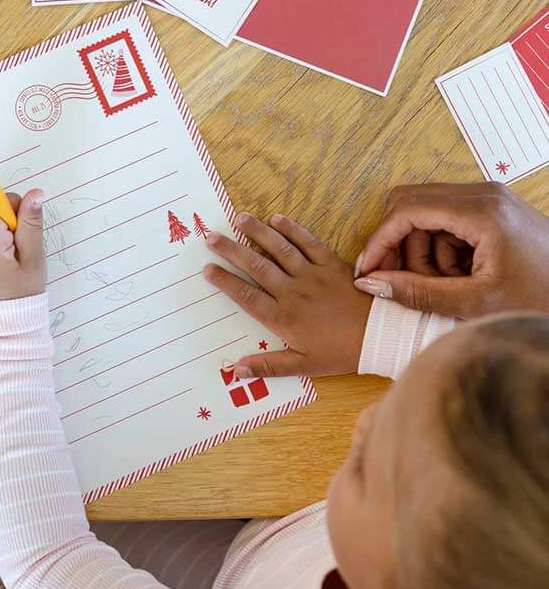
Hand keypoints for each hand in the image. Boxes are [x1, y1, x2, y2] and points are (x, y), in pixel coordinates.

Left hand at [0, 190, 45, 300]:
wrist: (7, 323)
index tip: (25, 229)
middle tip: (20, 243)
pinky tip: (2, 255)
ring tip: (11, 252)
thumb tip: (35, 193)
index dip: (14, 208)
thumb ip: (31, 223)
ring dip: (0, 225)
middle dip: (7, 217)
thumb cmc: (24, 292)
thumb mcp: (34, 258)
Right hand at [203, 213, 371, 376]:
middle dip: (232, 251)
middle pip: (256, 267)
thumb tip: (236, 370)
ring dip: (257, 232)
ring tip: (239, 219)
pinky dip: (292, 229)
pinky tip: (277, 218)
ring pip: (279, 249)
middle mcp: (293, 292)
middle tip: (211, 237)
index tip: (207, 269)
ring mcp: (312, 275)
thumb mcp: (305, 366)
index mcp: (283, 317)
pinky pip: (308, 242)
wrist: (380, 335)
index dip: (225, 281)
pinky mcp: (331, 263)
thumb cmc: (342, 353)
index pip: (246, 296)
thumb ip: (270, 366)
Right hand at [354, 183, 548, 316]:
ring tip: (444, 285)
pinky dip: (441, 248)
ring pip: (427, 212)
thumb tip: (372, 284)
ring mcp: (489, 198)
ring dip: (422, 250)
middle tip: (404, 281)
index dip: (380, 240)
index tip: (367, 271)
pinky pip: (447, 219)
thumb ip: (418, 293)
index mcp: (481, 211)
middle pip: (411, 203)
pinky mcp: (492, 208)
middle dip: (400, 244)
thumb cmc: (541, 298)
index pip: (407, 210)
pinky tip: (459, 276)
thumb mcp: (475, 302)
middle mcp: (483, 194)